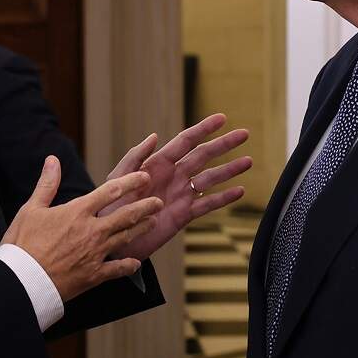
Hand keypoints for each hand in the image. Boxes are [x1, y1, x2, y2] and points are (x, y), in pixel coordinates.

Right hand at [2, 156, 163, 300]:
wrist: (23, 281)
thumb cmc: (23, 244)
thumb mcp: (31, 209)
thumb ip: (47, 184)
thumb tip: (52, 160)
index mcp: (78, 212)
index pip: (110, 191)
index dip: (130, 182)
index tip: (144, 178)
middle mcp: (92, 230)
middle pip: (126, 215)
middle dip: (145, 206)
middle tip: (158, 202)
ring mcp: (96, 253)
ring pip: (126, 238)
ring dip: (141, 229)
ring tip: (153, 222)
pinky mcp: (94, 275)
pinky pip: (117, 269)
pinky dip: (128, 266)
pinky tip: (136, 263)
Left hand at [100, 113, 251, 260]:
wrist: (110, 239)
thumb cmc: (109, 207)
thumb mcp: (117, 179)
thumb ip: (135, 157)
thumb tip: (155, 136)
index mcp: (157, 163)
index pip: (185, 141)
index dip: (203, 129)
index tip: (222, 118)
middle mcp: (172, 176)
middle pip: (203, 156)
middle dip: (224, 145)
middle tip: (244, 134)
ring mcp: (180, 195)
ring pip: (210, 179)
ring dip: (229, 170)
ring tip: (248, 161)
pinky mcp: (183, 215)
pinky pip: (207, 204)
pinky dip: (223, 198)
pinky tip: (239, 191)